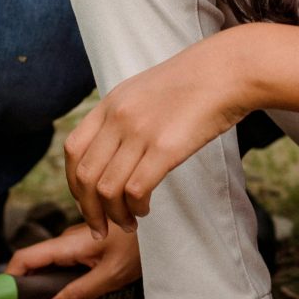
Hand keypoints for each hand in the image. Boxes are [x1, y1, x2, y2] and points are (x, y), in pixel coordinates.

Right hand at [7, 224, 140, 298]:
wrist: (167, 227)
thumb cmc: (142, 242)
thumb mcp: (110, 275)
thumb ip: (78, 294)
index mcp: (67, 246)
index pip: (24, 260)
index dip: (12, 280)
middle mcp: (69, 248)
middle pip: (49, 284)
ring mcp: (80, 253)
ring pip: (70, 288)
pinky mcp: (92, 257)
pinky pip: (85, 282)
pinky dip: (99, 296)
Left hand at [65, 34, 250, 237]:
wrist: (226, 70)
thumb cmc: (194, 83)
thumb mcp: (145, 90)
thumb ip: (124, 115)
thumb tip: (114, 148)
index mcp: (110, 104)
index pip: (72, 150)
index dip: (74, 183)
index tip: (87, 202)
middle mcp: (118, 118)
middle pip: (85, 176)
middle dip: (89, 210)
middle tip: (101, 228)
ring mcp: (139, 132)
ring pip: (107, 189)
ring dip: (114, 215)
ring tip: (127, 224)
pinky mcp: (164, 148)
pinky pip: (135, 189)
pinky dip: (135, 207)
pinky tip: (144, 210)